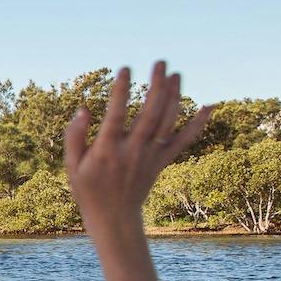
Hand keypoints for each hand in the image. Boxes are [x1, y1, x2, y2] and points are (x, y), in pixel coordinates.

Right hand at [63, 63, 210, 280]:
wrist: (114, 218)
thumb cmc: (88, 189)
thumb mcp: (72, 165)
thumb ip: (74, 136)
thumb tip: (84, 109)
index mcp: (107, 151)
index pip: (116, 115)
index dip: (121, 91)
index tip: (125, 69)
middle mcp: (132, 151)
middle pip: (149, 113)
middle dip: (156, 86)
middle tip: (160, 62)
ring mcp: (150, 156)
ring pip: (167, 122)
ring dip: (174, 96)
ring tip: (176, 74)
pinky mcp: (162, 161)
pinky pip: (184, 141)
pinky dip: (198, 124)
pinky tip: (208, 106)